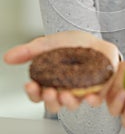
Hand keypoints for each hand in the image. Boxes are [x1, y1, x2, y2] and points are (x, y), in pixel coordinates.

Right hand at [4, 30, 118, 112]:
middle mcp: (64, 89)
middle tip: (49, 91)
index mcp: (51, 81)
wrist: (95, 39)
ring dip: (67, 102)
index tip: (30, 84)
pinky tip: (89, 96)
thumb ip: (30, 51)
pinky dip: (91, 101)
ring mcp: (80, 91)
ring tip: (65, 93)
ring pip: (72, 105)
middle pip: (53, 104)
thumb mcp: (49, 43)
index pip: (38, 94)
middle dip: (49, 100)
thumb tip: (8, 57)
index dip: (33, 92)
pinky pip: (94, 101)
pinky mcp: (97, 90)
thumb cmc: (73, 43)